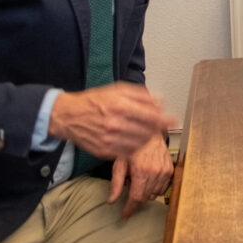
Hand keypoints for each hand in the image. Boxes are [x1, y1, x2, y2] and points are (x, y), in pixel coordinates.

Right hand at [48, 82, 174, 158]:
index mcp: (120, 106)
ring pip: (140, 143)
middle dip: (157, 128)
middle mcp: (116, 124)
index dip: (166, 119)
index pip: (152, 117)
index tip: (174, 120)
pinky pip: (128, 152)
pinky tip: (132, 138)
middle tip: (158, 125)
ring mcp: (110, 140)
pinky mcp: (105, 151)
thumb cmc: (94, 101)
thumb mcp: (117, 89)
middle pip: (148, 132)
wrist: (69, 116)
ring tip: (144, 131)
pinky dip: (135, 146)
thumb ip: (141, 95)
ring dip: (147, 138)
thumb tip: (160, 100)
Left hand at [110, 133, 173, 219]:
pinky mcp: (170, 170)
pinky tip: (148, 177)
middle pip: (145, 198)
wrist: (150, 132)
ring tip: (139, 178)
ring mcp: (164, 171)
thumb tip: (111, 200)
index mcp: (141, 171)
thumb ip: (116, 183)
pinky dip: (155, 187)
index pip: (136, 198)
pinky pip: (163, 188)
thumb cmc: (133, 144)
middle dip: (135, 197)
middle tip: (129, 184)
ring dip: (145, 192)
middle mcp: (155, 172)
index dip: (129, 209)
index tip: (124, 216)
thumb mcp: (119, 162)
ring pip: (154, 194)